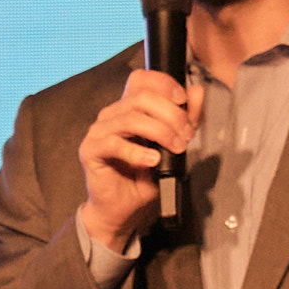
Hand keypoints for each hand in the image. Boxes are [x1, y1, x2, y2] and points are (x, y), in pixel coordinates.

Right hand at [73, 68, 203, 260]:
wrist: (121, 208)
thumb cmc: (143, 177)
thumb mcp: (173, 145)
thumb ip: (186, 119)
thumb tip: (197, 92)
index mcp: (129, 108)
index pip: (142, 79)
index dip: (164, 84)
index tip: (183, 101)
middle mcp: (112, 115)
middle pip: (141, 97)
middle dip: (171, 115)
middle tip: (186, 135)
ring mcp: (99, 131)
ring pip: (131, 118)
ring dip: (160, 132)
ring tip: (175, 148)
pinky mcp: (91, 150)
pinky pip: (114, 144)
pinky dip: (137, 152)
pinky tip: (152, 161)